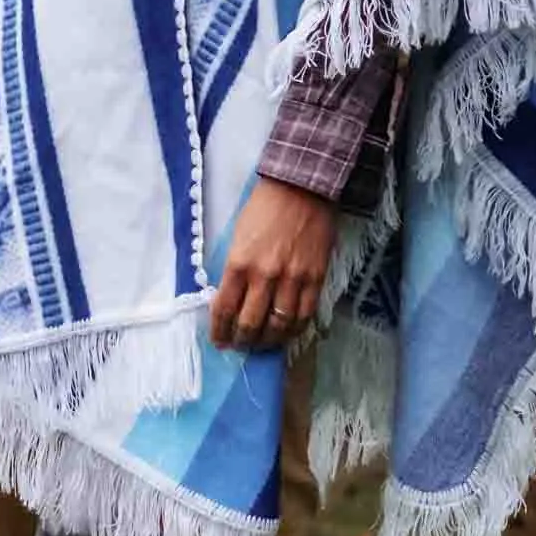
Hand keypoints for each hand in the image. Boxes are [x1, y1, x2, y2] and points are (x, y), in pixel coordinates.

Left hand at [209, 179, 335, 352]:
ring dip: (268, 341)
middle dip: (242, 341)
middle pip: (251, 324)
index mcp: (239, 264)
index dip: (220, 331)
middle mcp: (265, 275)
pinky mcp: (316, 278)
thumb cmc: (264, 209)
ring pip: (280, 325)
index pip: (224, 309)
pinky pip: (305, 314)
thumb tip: (231, 299)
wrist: (301, 188)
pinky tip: (287, 333)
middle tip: (239, 347)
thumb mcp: (237, 238)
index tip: (219, 341)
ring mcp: (293, 279)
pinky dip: (295, 330)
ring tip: (262, 344)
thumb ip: (234, 270)